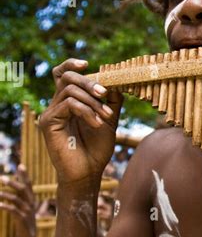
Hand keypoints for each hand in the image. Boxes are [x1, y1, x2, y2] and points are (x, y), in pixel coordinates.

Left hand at [0, 165, 35, 236]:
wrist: (28, 234)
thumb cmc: (23, 216)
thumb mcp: (23, 204)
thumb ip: (19, 192)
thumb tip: (12, 179)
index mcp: (31, 197)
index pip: (28, 184)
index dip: (24, 175)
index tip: (20, 165)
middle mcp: (30, 202)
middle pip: (23, 189)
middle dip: (12, 183)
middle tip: (1, 178)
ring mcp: (27, 210)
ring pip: (16, 199)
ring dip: (5, 195)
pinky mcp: (22, 218)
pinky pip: (13, 210)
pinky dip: (5, 206)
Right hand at [39, 59, 122, 185]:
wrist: (89, 172)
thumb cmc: (97, 149)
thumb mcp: (109, 120)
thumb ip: (112, 101)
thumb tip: (118, 81)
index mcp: (69, 101)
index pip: (63, 74)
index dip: (72, 64)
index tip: (88, 64)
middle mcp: (57, 104)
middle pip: (66, 77)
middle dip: (89, 82)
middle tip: (105, 93)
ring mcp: (51, 113)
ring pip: (69, 90)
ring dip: (92, 101)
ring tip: (106, 117)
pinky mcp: (48, 122)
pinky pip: (68, 104)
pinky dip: (86, 111)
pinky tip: (97, 124)